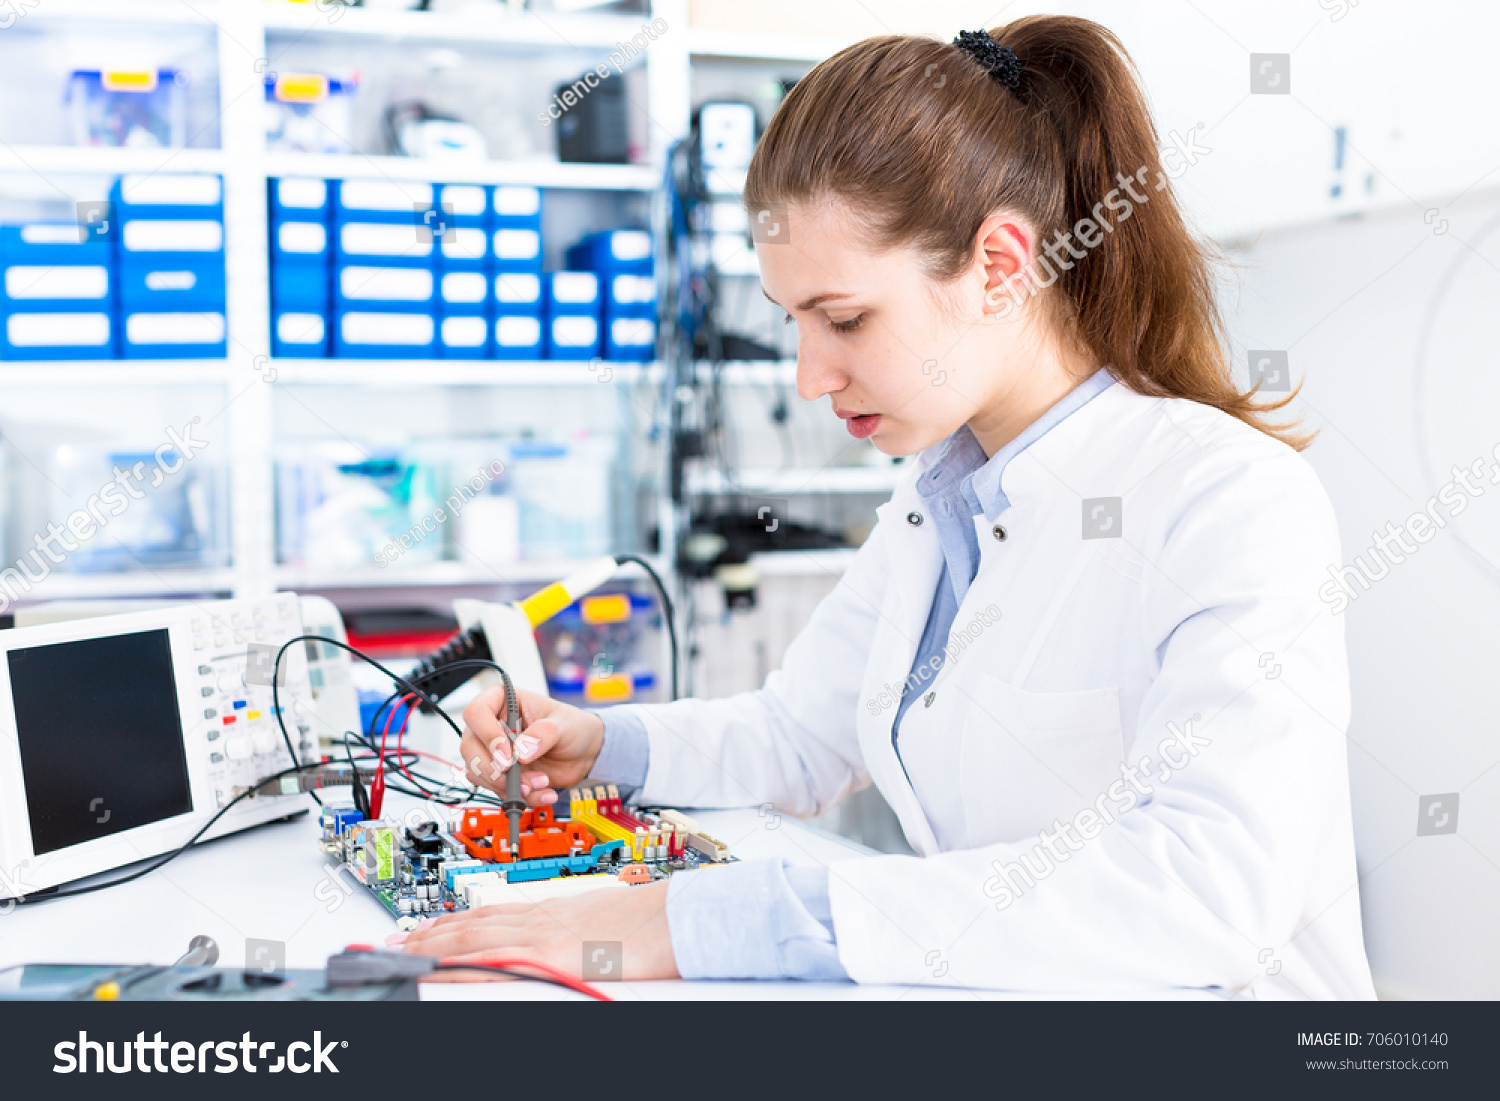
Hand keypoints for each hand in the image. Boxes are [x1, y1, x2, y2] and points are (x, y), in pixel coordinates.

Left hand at [395, 879, 678, 982]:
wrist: (678, 916)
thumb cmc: (652, 920)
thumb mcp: (604, 918)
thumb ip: (574, 930)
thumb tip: (564, 945)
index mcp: (555, 910)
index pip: (493, 912)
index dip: (455, 919)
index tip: (429, 925)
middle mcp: (543, 918)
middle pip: (474, 924)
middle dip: (432, 933)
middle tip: (398, 940)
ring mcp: (544, 936)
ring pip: (475, 938)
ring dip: (434, 946)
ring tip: (403, 952)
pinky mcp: (550, 955)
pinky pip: (495, 960)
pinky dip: (462, 964)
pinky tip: (440, 969)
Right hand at [457, 687, 604, 805]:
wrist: (583, 752)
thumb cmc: (572, 727)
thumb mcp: (563, 724)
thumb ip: (543, 735)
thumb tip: (521, 752)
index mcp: (503, 701)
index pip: (476, 713)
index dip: (488, 736)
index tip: (508, 756)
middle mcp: (492, 726)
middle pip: (470, 747)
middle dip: (494, 769)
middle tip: (519, 778)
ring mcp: (493, 752)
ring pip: (477, 772)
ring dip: (508, 785)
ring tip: (541, 783)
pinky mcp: (500, 774)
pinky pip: (495, 789)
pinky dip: (518, 796)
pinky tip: (541, 792)